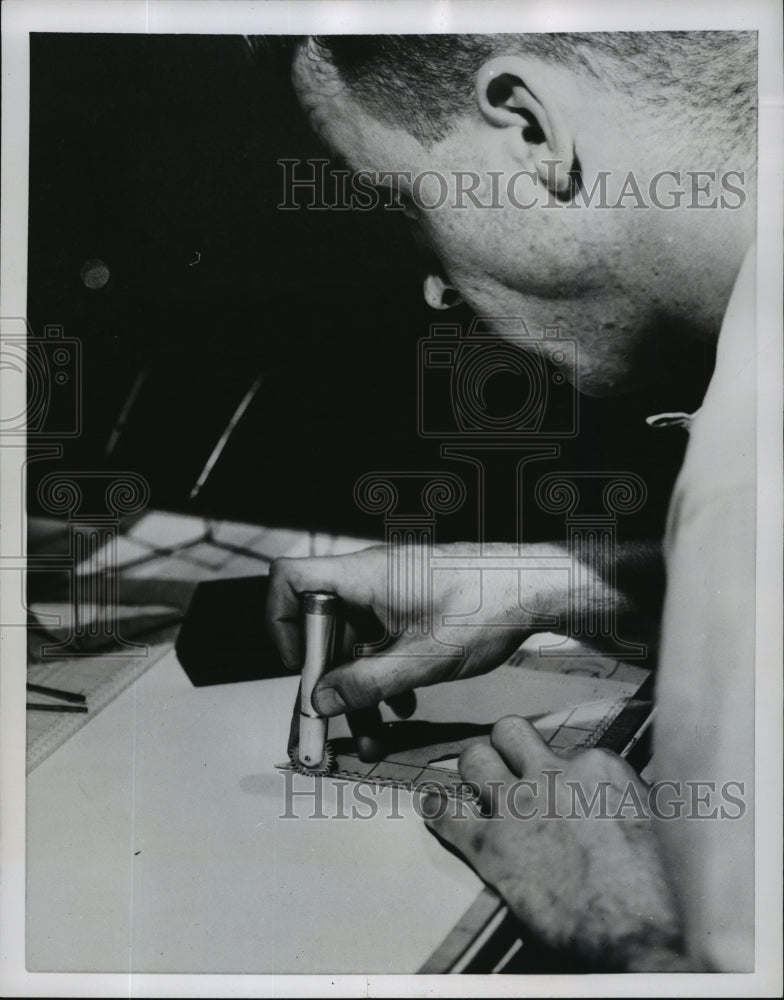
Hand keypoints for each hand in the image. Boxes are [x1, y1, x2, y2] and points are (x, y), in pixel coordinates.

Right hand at [267, 543, 552, 758]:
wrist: (539, 588)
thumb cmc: (490, 605)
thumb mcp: (424, 659)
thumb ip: (368, 683)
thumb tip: (321, 700)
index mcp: (363, 577)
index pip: (289, 580)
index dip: (280, 624)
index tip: (300, 669)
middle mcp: (369, 581)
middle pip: (319, 626)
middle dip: (325, 680)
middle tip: (327, 725)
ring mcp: (389, 594)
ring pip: (352, 642)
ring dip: (357, 690)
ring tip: (369, 737)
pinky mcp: (409, 607)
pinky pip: (378, 642)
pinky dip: (382, 676)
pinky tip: (399, 707)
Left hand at [424, 716, 686, 971]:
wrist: (638, 934)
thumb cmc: (656, 891)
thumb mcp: (655, 824)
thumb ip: (622, 800)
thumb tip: (609, 800)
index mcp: (598, 768)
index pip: (564, 747)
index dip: (558, 769)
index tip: (557, 786)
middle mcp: (554, 775)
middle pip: (509, 733)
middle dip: (504, 748)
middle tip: (505, 767)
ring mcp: (518, 807)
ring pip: (474, 759)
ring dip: (472, 772)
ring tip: (473, 784)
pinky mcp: (490, 845)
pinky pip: (446, 813)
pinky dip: (436, 810)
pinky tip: (434, 807)